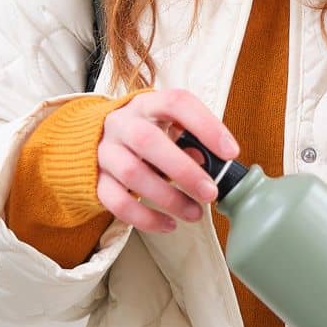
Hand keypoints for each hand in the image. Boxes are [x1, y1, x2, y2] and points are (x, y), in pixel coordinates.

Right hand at [97, 88, 238, 233]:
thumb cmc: (144, 134)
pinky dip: (145, 218)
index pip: (176, 103)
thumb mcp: (167, 128)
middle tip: (210, 192)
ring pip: (131, 173)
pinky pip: (116, 202)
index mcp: (146, 104)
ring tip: (195, 213)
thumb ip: (189, 141)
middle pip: (147, 140)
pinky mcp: (95, 179)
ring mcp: (104, 151)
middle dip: (183, 170)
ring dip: (168, 197)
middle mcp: (121, 123)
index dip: (205, 125)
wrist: (95, 140)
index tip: (230, 152)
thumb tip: (207, 161)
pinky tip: (168, 224)